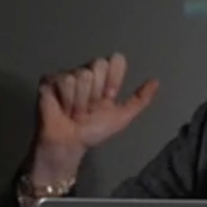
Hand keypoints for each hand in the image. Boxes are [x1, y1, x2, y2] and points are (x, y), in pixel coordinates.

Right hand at [30, 53, 161, 187]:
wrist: (70, 144)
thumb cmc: (93, 132)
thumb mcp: (122, 118)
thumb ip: (140, 100)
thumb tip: (156, 81)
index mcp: (105, 79)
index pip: (116, 62)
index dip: (113, 81)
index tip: (108, 97)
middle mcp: (87, 73)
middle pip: (99, 65)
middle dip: (95, 93)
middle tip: (88, 108)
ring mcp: (68, 75)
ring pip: (83, 76)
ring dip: (80, 101)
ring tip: (74, 112)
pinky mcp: (50, 80)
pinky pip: (65, 80)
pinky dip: (67, 100)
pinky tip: (63, 109)